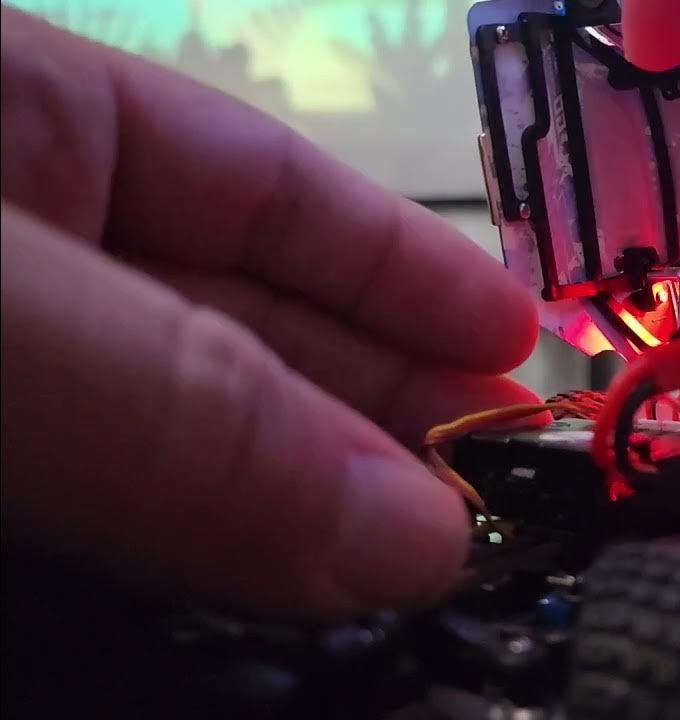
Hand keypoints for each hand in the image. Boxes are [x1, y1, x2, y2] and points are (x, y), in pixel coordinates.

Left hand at [0, 9, 539, 620]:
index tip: (516, 336)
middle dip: (378, 394)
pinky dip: (185, 582)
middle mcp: (11, 268)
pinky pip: (93, 548)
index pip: (254, 181)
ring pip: (166, 445)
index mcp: (5, 122)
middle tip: (497, 480)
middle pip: (235, 321)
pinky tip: (270, 603)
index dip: (401, 260)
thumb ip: (178, 404)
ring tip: (422, 556)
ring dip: (299, 504)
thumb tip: (415, 537)